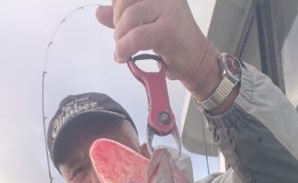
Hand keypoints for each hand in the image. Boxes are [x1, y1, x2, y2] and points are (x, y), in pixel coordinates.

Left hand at [96, 0, 219, 96]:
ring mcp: (168, 9)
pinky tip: (123, 56)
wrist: (197, 62)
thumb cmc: (174, 43)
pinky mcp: (168, 29)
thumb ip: (124, 16)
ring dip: (120, 37)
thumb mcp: (146, 24)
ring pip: (129, 17)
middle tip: (121, 39)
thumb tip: (99, 12)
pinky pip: (136, 36)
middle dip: (117, 22)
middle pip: (124, 0)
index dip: (117, 5)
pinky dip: (125, 48)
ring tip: (123, 50)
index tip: (118, 21)